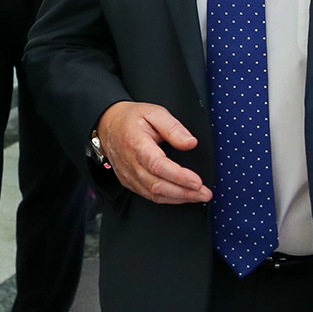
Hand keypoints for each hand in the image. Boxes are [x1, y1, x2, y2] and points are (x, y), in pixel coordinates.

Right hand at [96, 101, 211, 203]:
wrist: (107, 124)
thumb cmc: (131, 118)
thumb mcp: (154, 112)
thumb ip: (174, 127)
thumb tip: (191, 143)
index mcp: (137, 144)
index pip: (158, 166)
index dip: (179, 176)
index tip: (197, 181)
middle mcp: (130, 163)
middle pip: (157, 185)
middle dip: (184, 192)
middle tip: (205, 193)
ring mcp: (128, 174)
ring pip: (153, 194)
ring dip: (178, 198)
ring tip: (198, 196)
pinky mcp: (128, 181)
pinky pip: (148, 195)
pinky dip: (167, 198)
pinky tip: (181, 196)